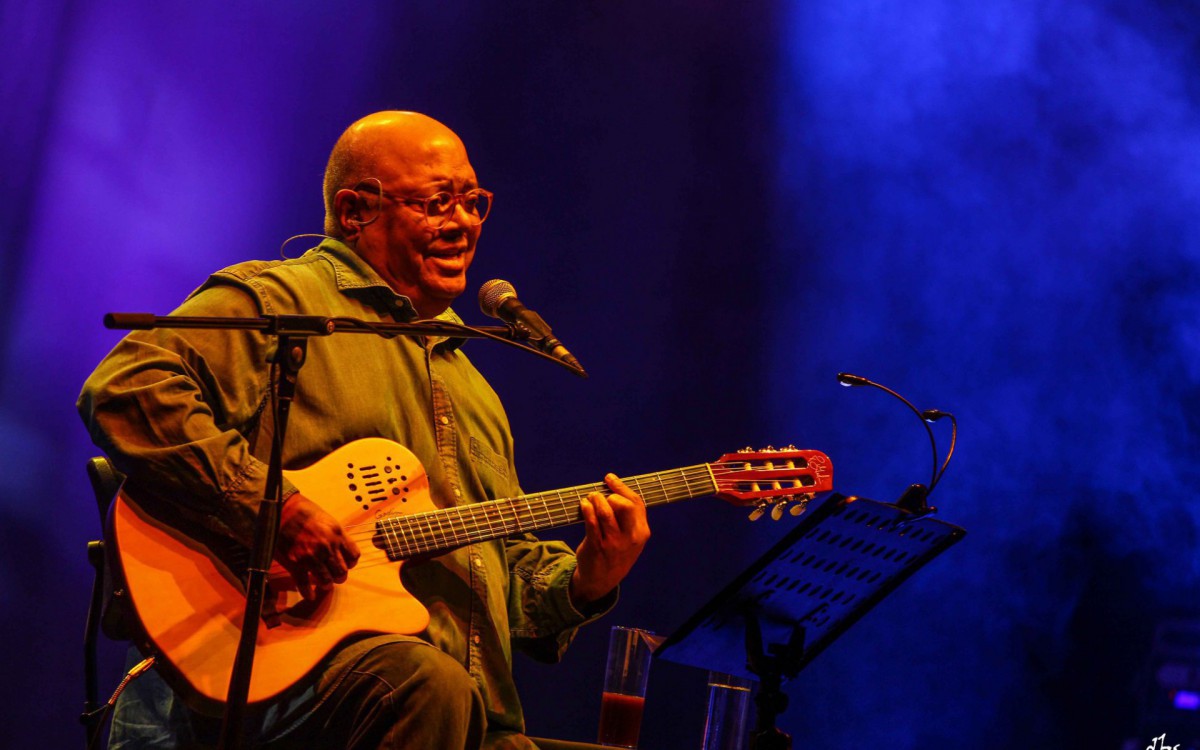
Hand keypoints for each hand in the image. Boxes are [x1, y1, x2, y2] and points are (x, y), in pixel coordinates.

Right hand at [274, 493, 360, 600]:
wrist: (282, 510)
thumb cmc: (303, 511)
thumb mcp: (327, 519)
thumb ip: (335, 535)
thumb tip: (339, 546)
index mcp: (337, 535)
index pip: (353, 556)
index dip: (350, 562)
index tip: (346, 563)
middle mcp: (327, 547)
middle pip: (342, 571)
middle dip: (340, 576)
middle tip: (336, 576)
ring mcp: (312, 557)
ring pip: (326, 580)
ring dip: (326, 584)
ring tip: (324, 584)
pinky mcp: (296, 563)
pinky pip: (304, 584)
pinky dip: (307, 592)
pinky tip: (310, 595)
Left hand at [571, 474, 650, 606]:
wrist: (603, 580)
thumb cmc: (617, 552)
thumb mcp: (631, 538)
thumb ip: (628, 517)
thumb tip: (614, 489)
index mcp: (641, 532)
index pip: (636, 503)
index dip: (622, 487)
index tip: (610, 478)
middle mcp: (630, 538)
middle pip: (624, 506)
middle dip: (610, 495)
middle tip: (600, 495)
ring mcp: (613, 543)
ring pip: (605, 512)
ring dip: (596, 500)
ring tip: (590, 497)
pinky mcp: (597, 546)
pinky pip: (591, 523)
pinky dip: (586, 509)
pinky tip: (584, 505)